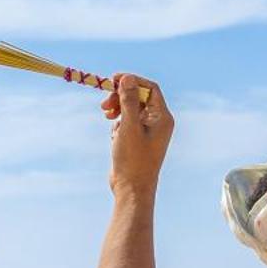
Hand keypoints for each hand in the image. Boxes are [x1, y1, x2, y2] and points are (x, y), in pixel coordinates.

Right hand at [103, 73, 172, 195]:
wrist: (131, 189)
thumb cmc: (133, 160)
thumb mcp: (128, 127)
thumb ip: (128, 101)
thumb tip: (127, 78)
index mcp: (162, 117)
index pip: (150, 88)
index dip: (132, 81)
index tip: (113, 79)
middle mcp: (158, 122)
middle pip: (139, 97)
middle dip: (120, 96)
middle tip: (104, 104)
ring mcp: (147, 131)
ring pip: (130, 109)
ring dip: (117, 109)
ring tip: (105, 115)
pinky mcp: (137, 140)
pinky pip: (126, 122)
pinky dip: (117, 124)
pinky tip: (113, 136)